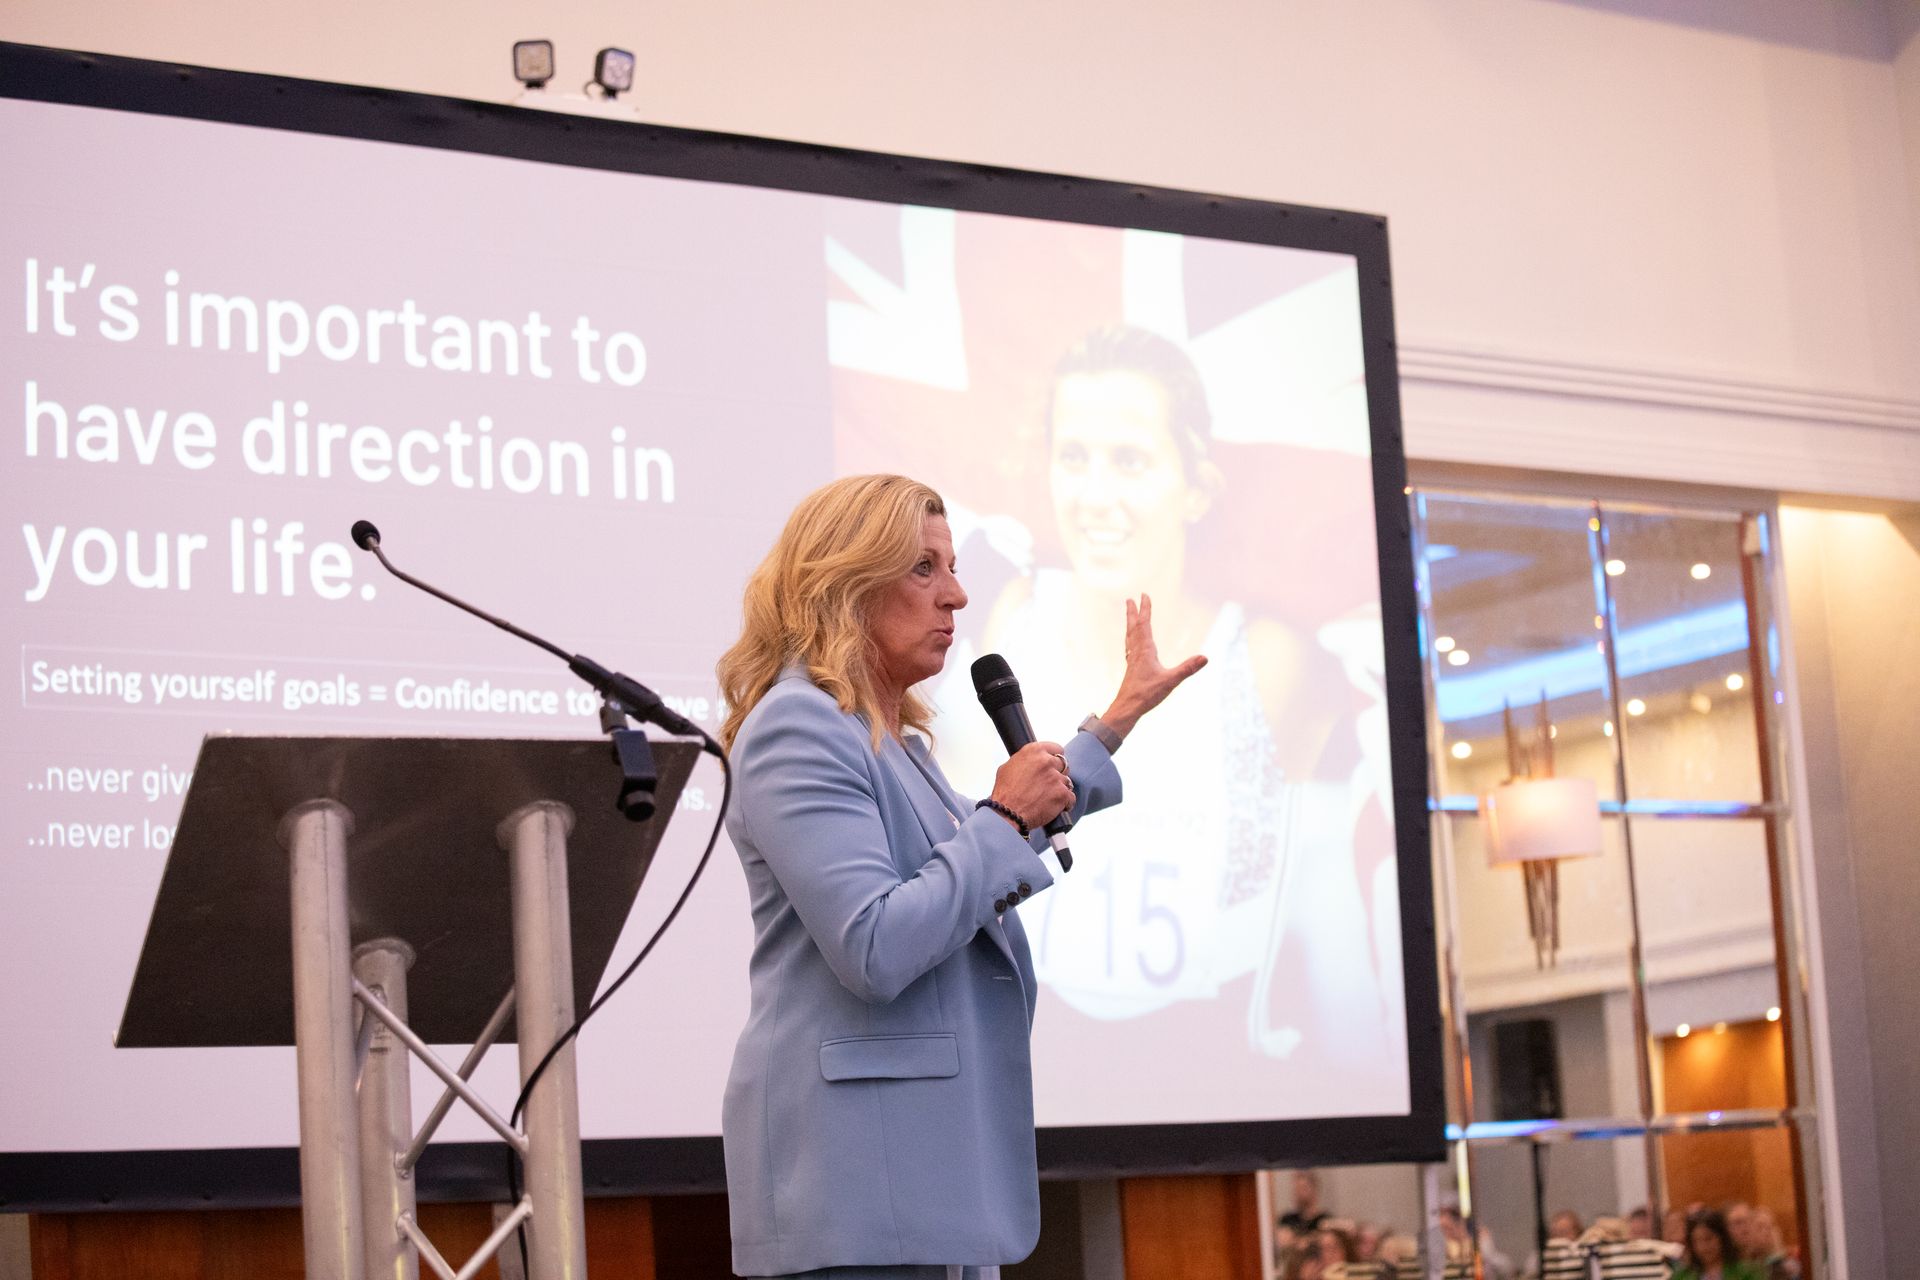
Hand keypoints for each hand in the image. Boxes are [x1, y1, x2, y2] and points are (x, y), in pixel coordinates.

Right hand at [988, 740, 1073, 831]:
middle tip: (1048, 785)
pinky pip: (1071, 798)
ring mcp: (1056, 778)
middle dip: (1058, 774)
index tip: (1053, 766)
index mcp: (1034, 751)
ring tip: (1047, 799)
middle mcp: (1046, 761)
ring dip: (1060, 790)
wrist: (1007, 814)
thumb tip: (1030, 761)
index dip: (1055, 758)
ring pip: (1067, 782)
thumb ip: (1024, 761)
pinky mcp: (1062, 794)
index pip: (1056, 749)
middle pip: (1063, 765)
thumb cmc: (1004, 793)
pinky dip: (1065, 804)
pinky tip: (1054, 808)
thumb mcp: (1008, 767)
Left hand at [1101, 594, 1206, 739]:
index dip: (1145, 609)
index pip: (1144, 624)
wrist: (1127, 708)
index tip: (1144, 595)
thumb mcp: (1170, 681)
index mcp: (1144, 650)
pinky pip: (1130, 647)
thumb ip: (1187, 669)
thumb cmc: (1146, 695)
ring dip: (1131, 624)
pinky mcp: (1131, 669)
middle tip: (1130, 599)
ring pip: (1130, 636)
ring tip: (1130, 616)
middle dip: (1133, 612)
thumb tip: (1205, 657)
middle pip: (1134, 627)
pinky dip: (1131, 639)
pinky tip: (1133, 644)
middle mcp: (1136, 652)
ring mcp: (1132, 660)